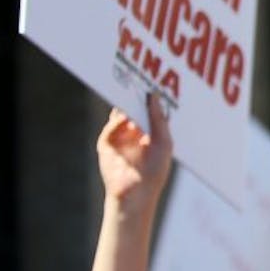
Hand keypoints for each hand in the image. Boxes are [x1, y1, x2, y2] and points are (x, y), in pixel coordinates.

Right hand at [96, 94, 172, 215]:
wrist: (136, 191)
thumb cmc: (155, 170)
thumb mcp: (163, 141)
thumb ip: (158, 118)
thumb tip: (153, 95)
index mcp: (151, 131)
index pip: (149, 109)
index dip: (150, 97)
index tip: (154, 82)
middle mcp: (134, 132)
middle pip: (133, 108)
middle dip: (135, 96)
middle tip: (138, 79)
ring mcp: (120, 137)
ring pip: (120, 115)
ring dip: (125, 105)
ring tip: (129, 92)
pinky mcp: (106, 144)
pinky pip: (111, 128)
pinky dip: (117, 121)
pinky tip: (123, 117)